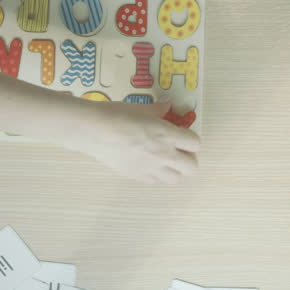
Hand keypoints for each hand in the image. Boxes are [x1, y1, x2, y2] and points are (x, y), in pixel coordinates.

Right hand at [66, 101, 199, 184]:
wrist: (94, 131)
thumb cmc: (118, 114)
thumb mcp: (141, 108)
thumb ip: (158, 110)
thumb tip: (167, 107)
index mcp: (168, 135)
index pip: (195, 144)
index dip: (191, 140)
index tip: (183, 136)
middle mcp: (164, 155)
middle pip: (192, 168)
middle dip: (189, 159)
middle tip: (179, 151)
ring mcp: (151, 169)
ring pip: (176, 179)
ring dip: (175, 170)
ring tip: (165, 161)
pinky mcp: (137, 177)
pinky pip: (155, 182)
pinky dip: (156, 175)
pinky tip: (147, 165)